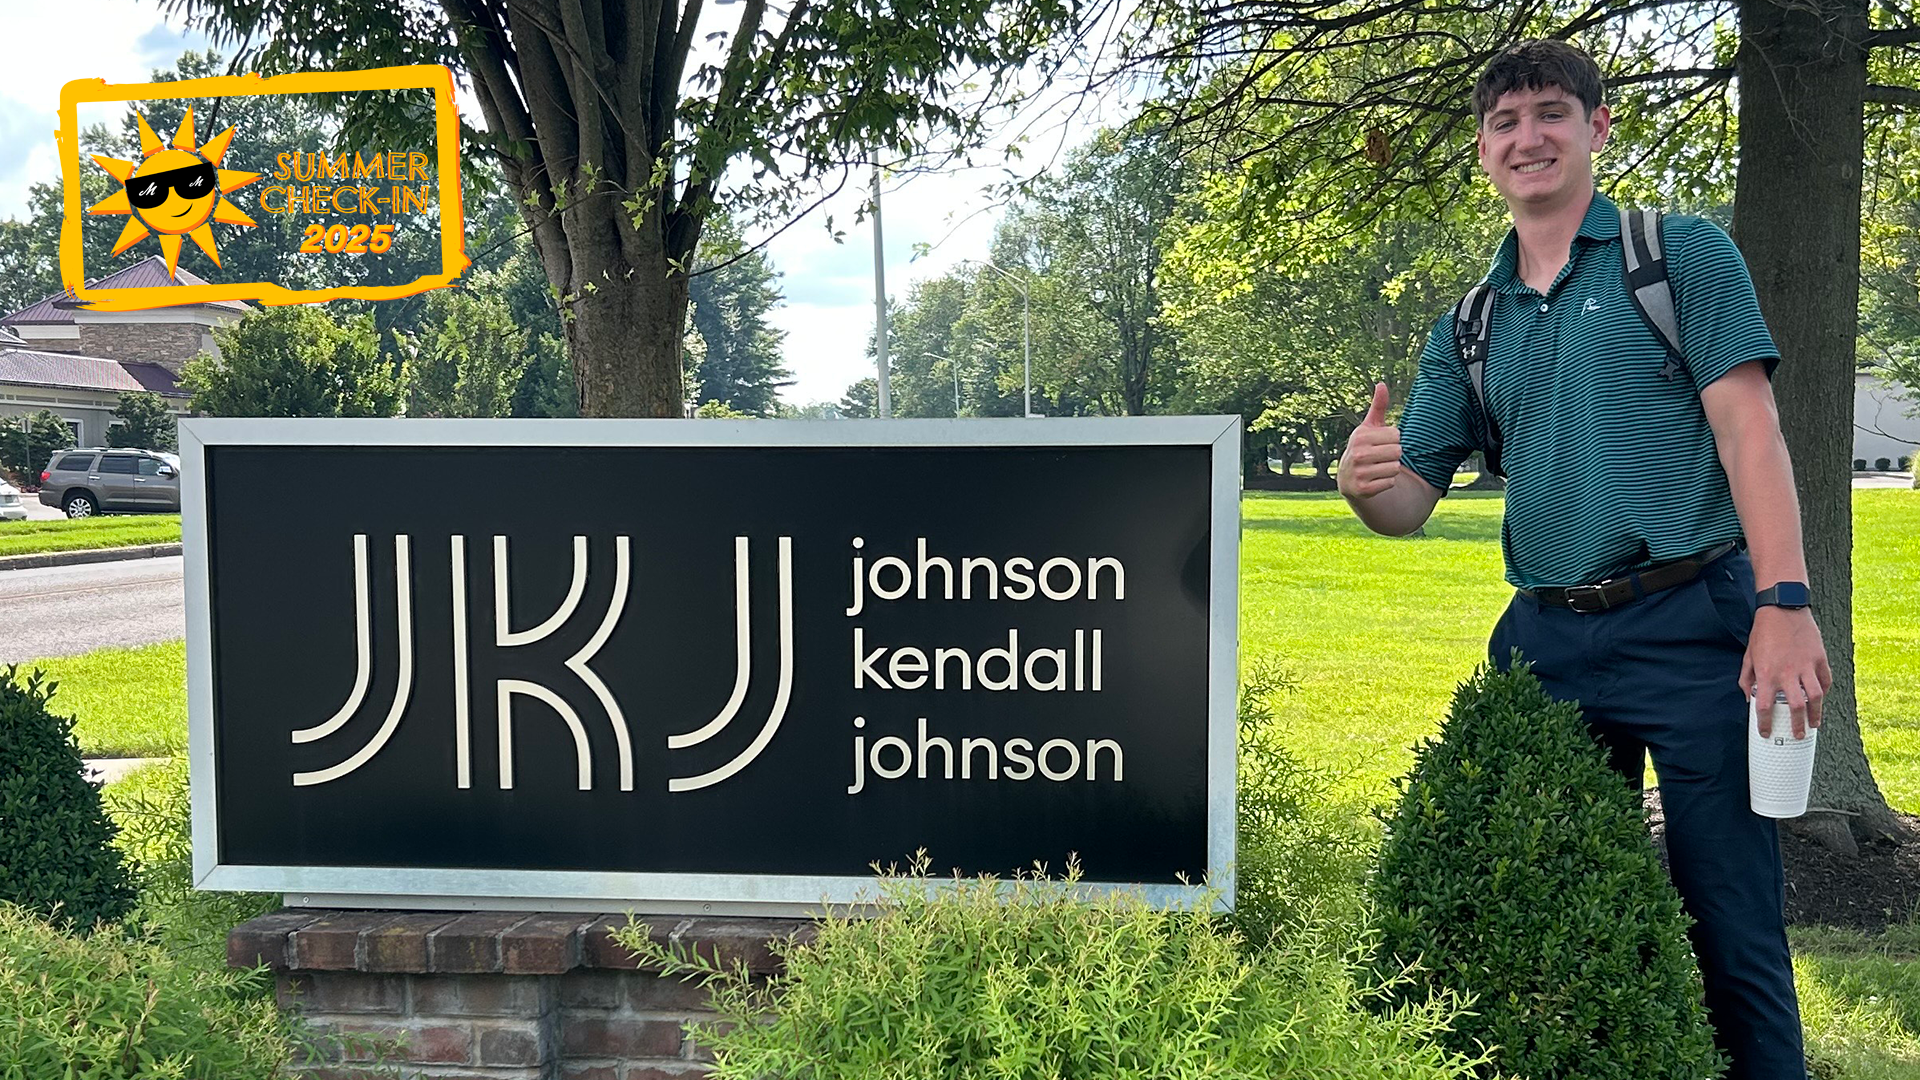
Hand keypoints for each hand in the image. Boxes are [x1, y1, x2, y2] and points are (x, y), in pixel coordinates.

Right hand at [1339, 383, 1401, 499]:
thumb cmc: (1364, 447)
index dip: (1392, 439)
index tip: (1379, 443)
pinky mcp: (1363, 489)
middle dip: (1393, 455)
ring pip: (1395, 468)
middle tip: (1380, 457)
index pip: (1396, 434)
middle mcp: (1357, 454)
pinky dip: (1387, 482)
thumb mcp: (1368, 427)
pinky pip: (1391, 482)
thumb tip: (1381, 383)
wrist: (1348, 478)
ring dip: (1390, 469)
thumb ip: (1377, 406)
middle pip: (1398, 451)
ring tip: (1377, 468)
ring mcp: (1359, 472)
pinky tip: (1375, 480)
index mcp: (1360, 436)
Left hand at [1743, 606, 1831, 738]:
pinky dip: (1825, 691)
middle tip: (1798, 735)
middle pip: (1795, 707)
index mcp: (1767, 674)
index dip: (1765, 724)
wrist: (1783, 609)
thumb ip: (1746, 678)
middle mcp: (1787, 673)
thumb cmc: (1763, 632)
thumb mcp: (1748, 655)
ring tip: (1814, 723)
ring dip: (1816, 713)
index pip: (1765, 707)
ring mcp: (1806, 666)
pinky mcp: (1820, 658)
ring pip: (1815, 697)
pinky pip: (1826, 680)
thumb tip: (1748, 697)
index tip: (1766, 733)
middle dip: (1797, 725)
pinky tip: (1821, 699)